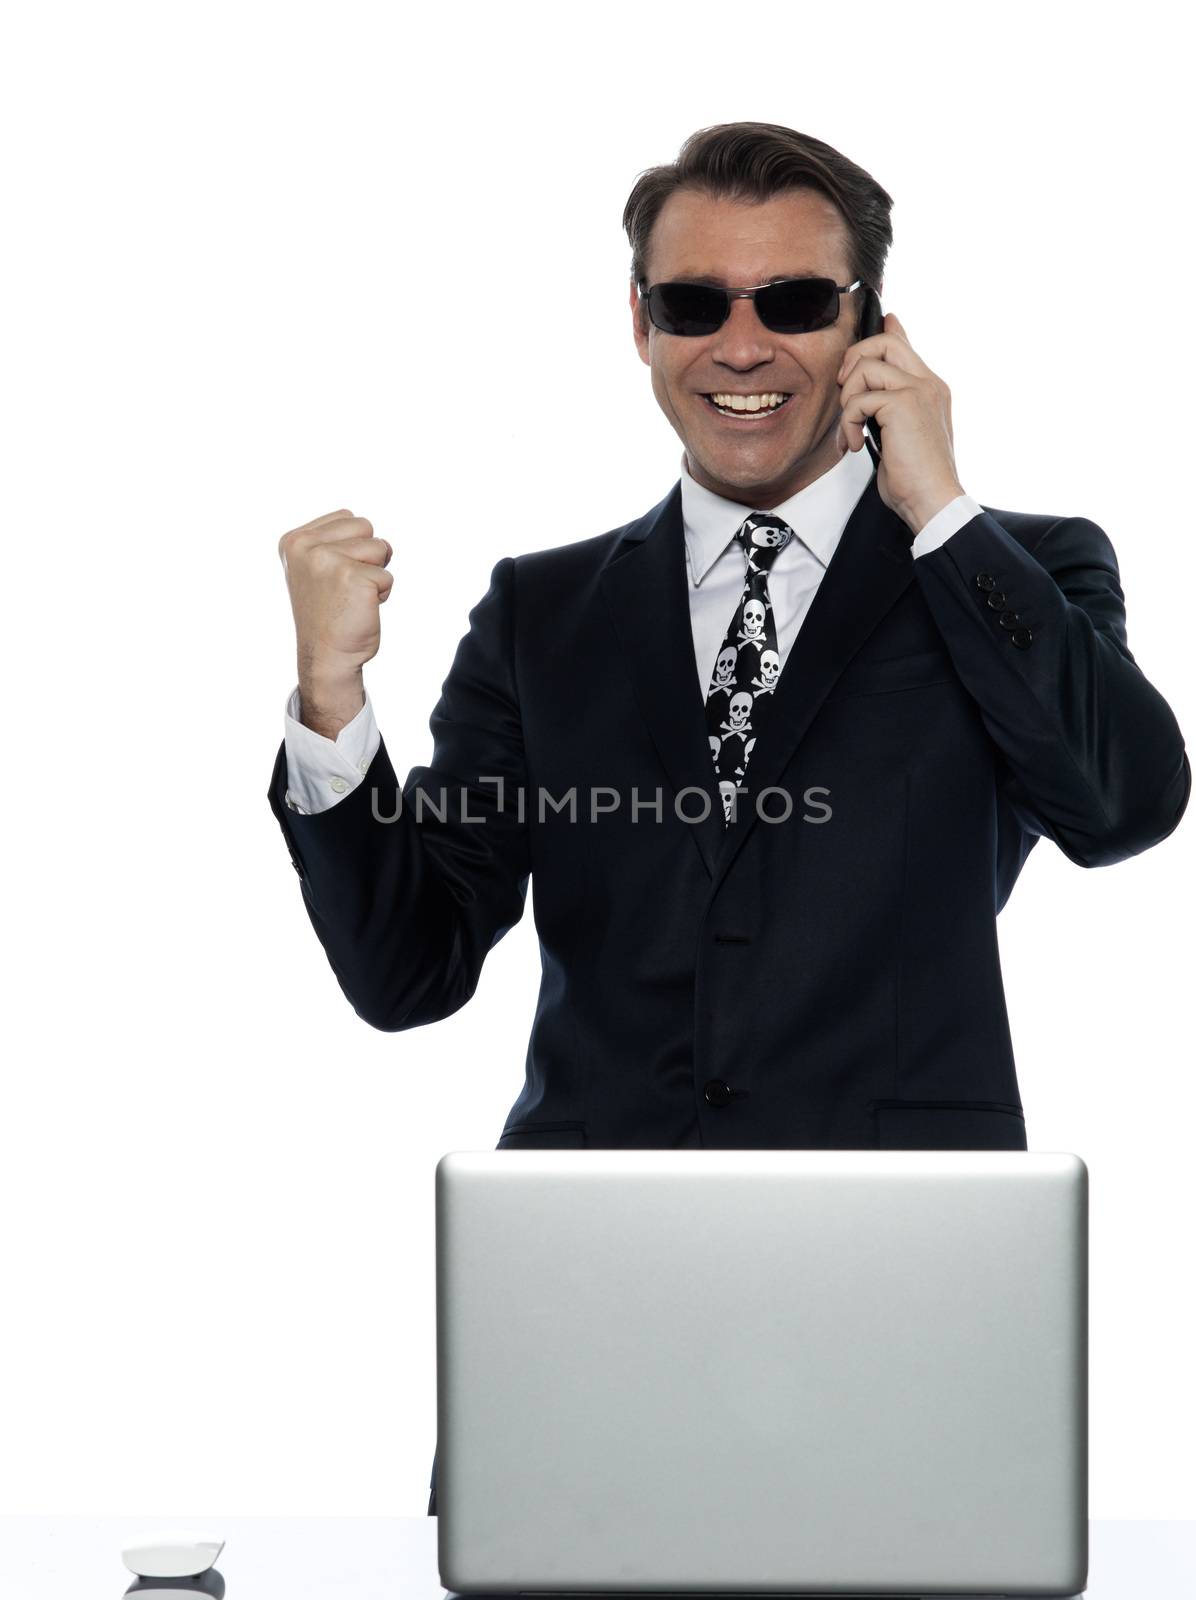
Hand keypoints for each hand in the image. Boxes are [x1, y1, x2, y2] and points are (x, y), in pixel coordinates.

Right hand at [278, 508, 393, 735]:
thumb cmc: (327, 614)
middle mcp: (306, 546)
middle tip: (346, 587)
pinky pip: (388, 575)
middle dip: (367, 556)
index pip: (348, 518)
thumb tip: (370, 531)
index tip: (333, 578)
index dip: (352, 548)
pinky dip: (382, 594)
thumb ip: (333, 541)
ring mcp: (328, 560)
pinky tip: (360, 609)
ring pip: (380, 547)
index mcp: (293, 540)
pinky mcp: (353, 577)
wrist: (326, 657)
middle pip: (365, 526)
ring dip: (375, 575)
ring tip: (353, 597)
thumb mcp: (316, 568)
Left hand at [835, 312, 965, 535]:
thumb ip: (889, 409)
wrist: (932, 500)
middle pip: (884, 342)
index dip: (887, 331)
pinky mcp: (902, 404)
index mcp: (930, 389)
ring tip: (852, 430)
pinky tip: (855, 445)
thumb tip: (869, 395)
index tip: (880, 326)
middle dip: (853, 361)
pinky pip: (858, 399)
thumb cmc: (915, 478)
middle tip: (845, 394)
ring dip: (847, 400)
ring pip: (866, 366)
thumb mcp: (901, 435)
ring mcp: (918, 390)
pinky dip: (848, 423)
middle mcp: (928, 383)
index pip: (905, 345)